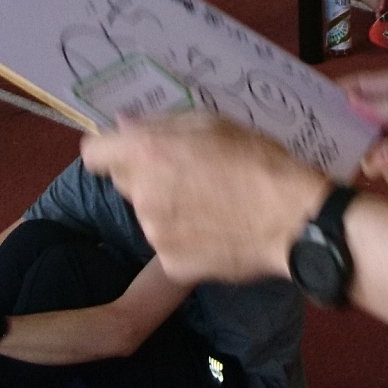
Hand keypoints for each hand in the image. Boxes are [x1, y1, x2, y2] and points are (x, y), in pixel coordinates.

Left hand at [80, 112, 326, 283]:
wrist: (292, 220)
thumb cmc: (259, 160)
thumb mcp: (214, 124)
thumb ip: (161, 124)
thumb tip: (122, 125)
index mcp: (146, 152)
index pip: (94, 152)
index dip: (111, 150)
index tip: (131, 152)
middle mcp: (141, 193)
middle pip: (124, 182)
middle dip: (147, 176)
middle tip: (188, 176)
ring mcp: (153, 232)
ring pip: (148, 214)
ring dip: (167, 208)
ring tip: (210, 206)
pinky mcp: (170, 264)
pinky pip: (167, 245)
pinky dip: (185, 240)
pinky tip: (215, 233)